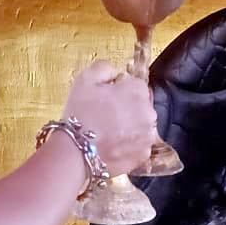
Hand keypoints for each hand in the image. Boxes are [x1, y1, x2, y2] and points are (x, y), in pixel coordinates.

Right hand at [64, 61, 157, 176]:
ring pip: (141, 128)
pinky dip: (128, 146)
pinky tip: (113, 146)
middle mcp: (149, 113)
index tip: (106, 99)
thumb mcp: (86, 79)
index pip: (135, 86)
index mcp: (138, 91)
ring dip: (129, 128)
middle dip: (127, 110)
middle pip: (140, 107)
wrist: (76, 152)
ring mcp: (148, 137)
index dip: (120, 91)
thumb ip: (105, 68)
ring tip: (108, 133)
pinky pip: (138, 146)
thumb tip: (116, 73)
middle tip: (106, 117)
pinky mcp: (143, 156)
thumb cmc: (80, 113)